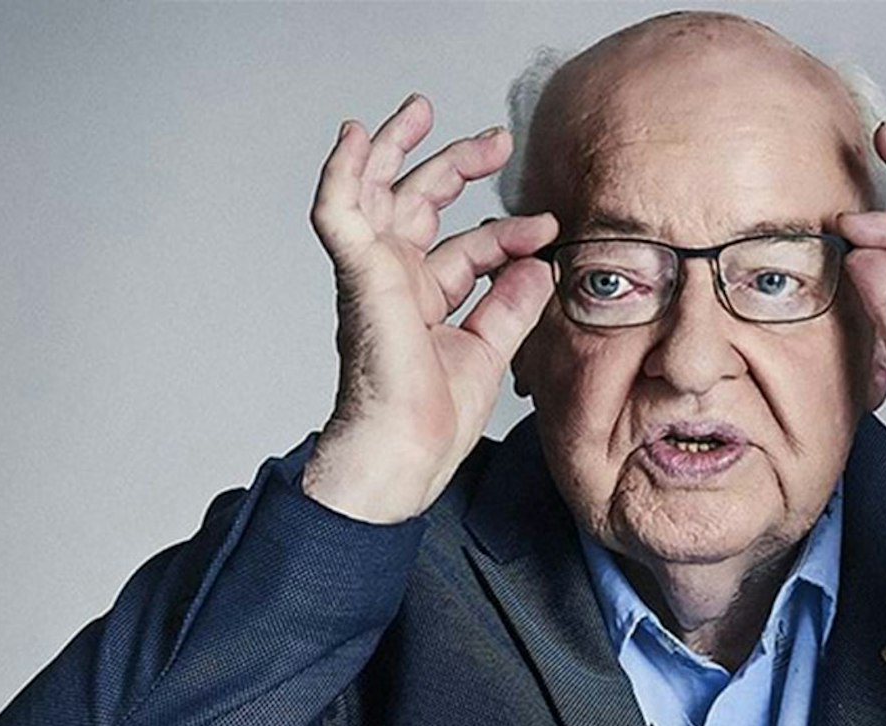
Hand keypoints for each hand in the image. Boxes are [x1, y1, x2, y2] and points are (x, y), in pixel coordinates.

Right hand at [297, 94, 557, 522]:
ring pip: (374, 194)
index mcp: (422, 300)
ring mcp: (373, 275)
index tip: (547, 227)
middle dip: (454, 164)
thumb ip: (510, 304)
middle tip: (494, 139)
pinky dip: (342, 172)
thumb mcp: (489, 351)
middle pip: (418, 205)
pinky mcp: (359, 274)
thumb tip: (537, 263)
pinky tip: (356, 137)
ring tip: (419, 110)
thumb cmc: (430, 423)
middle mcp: (394, 281)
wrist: (403, 457)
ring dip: (394, 148)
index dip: (509, 232)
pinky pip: (338, 212)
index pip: (468, 247)